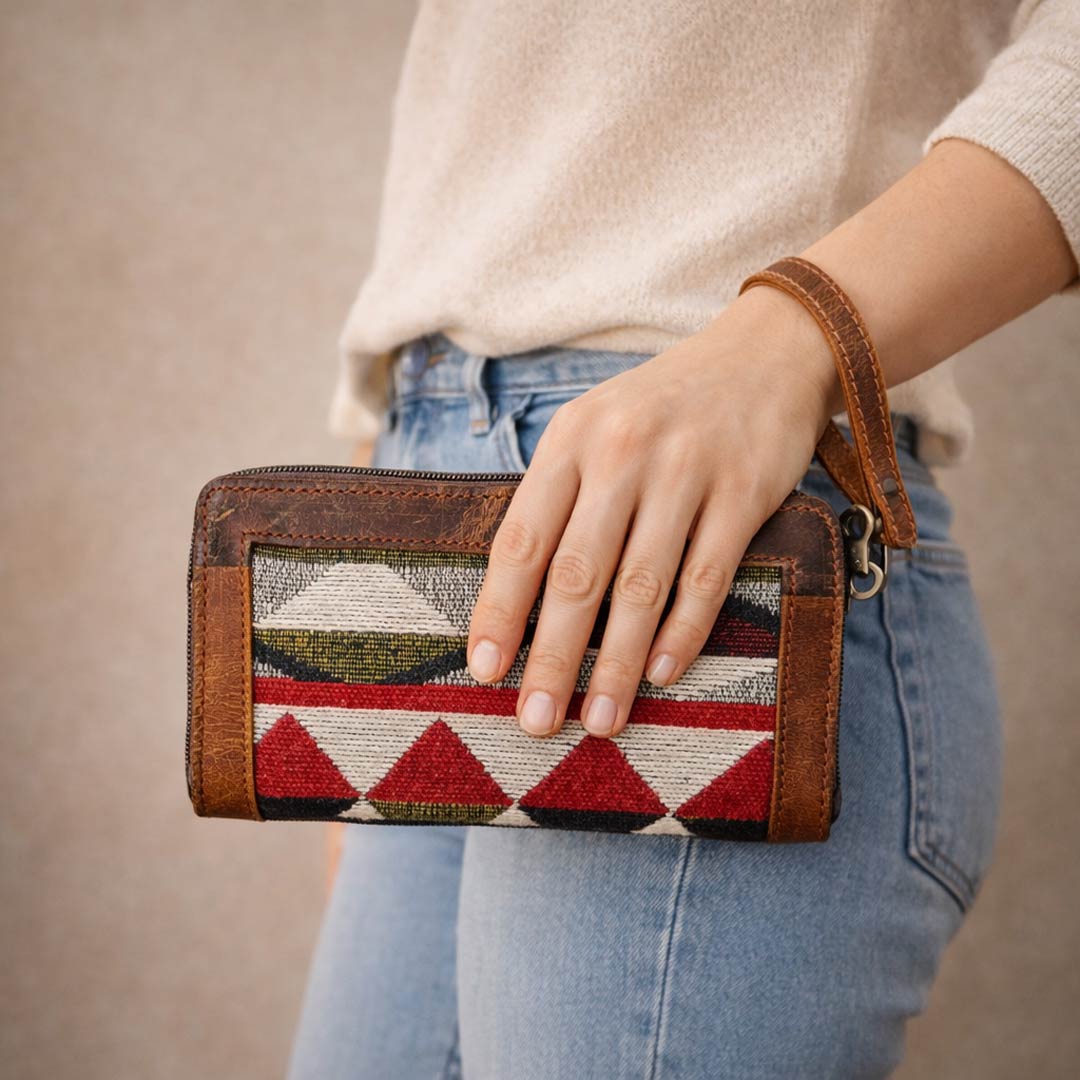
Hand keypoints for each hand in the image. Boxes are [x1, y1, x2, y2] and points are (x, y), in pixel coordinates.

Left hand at [465, 286, 841, 738]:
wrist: (765, 353)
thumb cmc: (661, 408)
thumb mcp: (594, 428)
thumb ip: (557, 497)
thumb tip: (518, 597)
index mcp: (569, 441)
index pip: (522, 539)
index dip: (500, 610)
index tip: (485, 670)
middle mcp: (621, 454)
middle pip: (577, 574)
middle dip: (553, 656)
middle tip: (536, 721)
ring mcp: (685, 473)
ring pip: (641, 586)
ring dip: (618, 663)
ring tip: (599, 719)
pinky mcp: (743, 493)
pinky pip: (706, 576)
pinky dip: (683, 631)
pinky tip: (664, 675)